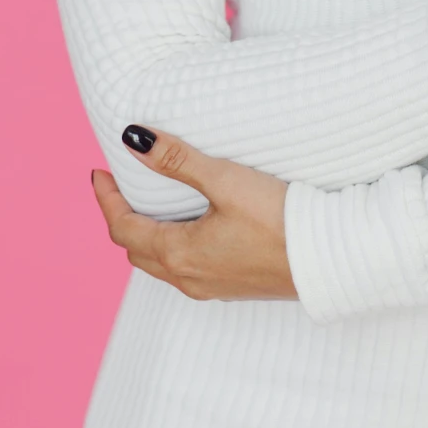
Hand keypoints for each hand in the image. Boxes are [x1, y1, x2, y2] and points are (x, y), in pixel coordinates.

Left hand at [89, 126, 296, 300]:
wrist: (328, 259)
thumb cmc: (279, 220)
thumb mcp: (225, 181)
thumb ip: (177, 160)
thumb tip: (133, 139)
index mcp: (178, 254)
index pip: (122, 228)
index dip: (106, 200)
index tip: (99, 173)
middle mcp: (188, 278)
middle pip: (136, 250)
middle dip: (121, 218)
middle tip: (119, 186)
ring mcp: (210, 287)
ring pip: (159, 265)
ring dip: (146, 236)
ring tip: (150, 204)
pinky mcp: (231, 287)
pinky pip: (184, 270)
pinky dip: (171, 248)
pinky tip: (189, 228)